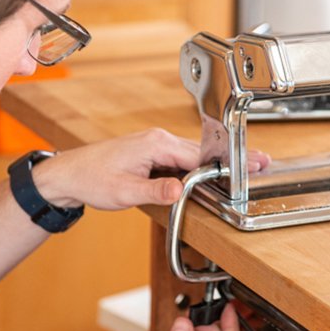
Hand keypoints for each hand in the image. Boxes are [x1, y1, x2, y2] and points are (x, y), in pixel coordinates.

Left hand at [34, 128, 270, 209]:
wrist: (68, 174)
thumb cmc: (91, 179)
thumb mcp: (124, 192)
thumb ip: (156, 191)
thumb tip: (181, 190)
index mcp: (155, 143)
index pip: (199, 156)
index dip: (227, 164)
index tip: (252, 165)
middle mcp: (158, 138)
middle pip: (202, 153)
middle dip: (230, 161)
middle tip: (261, 165)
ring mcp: (155, 144)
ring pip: (193, 156)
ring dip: (215, 165)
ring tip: (244, 170)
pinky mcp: (152, 151)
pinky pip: (181, 159)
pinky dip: (198, 167)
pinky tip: (211, 176)